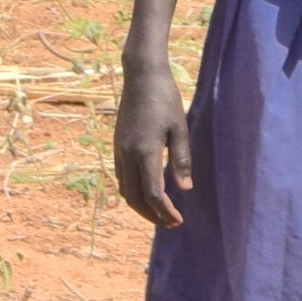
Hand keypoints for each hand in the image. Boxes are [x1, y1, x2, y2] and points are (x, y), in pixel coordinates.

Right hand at [112, 53, 192, 225]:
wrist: (141, 77)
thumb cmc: (166, 100)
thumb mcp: (180, 128)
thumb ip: (182, 160)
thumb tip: (185, 189)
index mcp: (145, 152)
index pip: (153, 193)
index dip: (165, 211)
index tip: (179, 220)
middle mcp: (127, 155)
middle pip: (134, 198)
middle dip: (151, 215)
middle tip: (171, 223)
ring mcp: (119, 151)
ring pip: (124, 190)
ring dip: (140, 206)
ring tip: (160, 213)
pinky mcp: (117, 146)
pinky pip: (121, 177)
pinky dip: (132, 191)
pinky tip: (146, 193)